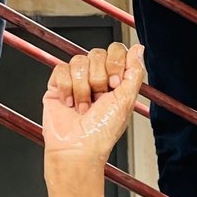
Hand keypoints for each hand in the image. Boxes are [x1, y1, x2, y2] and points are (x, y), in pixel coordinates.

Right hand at [42, 42, 145, 164]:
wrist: (77, 148)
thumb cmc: (102, 133)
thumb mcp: (126, 101)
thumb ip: (134, 72)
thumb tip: (139, 48)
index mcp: (115, 81)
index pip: (116, 51)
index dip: (115, 63)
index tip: (115, 84)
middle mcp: (96, 79)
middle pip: (96, 53)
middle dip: (98, 79)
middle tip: (98, 99)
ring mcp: (76, 81)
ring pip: (78, 61)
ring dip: (82, 88)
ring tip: (84, 107)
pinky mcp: (57, 85)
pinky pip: (61, 69)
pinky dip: (66, 87)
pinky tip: (69, 103)